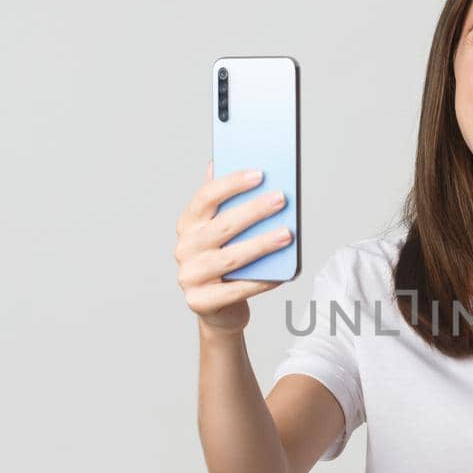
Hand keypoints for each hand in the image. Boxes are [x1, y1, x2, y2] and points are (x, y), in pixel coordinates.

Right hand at [174, 160, 293, 332]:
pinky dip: (261, 281)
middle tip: (281, 198)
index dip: (231, 184)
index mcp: (188, 225)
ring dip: (261, 244)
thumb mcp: (223, 232)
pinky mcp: (200, 301)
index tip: (260, 174)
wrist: (219, 309)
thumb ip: (224, 203)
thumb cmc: (227, 263)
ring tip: (288, 234)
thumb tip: (221, 164)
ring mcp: (189, 276)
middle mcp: (184, 249)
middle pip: (222, 226)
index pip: (205, 198)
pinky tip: (282, 273)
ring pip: (231, 258)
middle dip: (254, 210)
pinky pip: (236, 290)